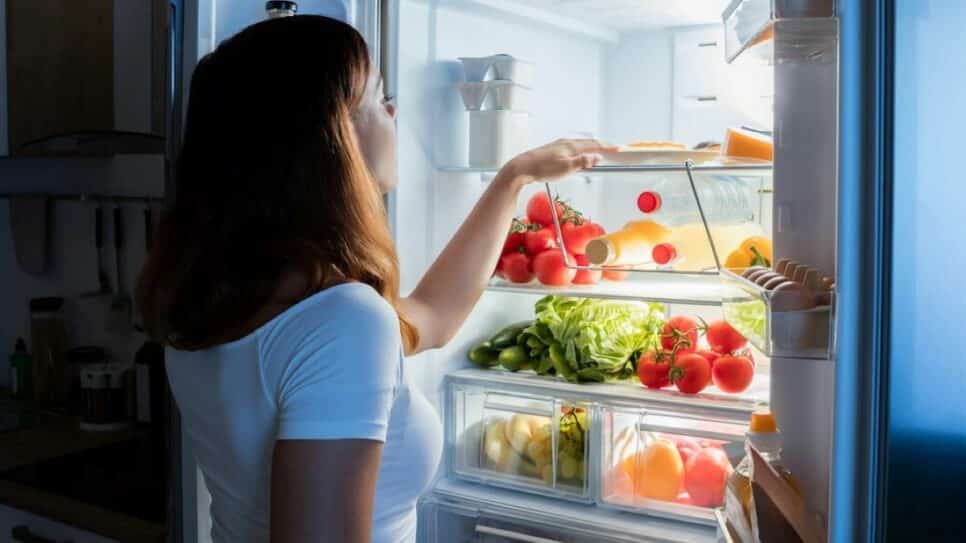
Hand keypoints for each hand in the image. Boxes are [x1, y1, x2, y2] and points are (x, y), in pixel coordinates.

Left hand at [499, 139, 618, 184]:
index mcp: (572, 146)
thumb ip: (583, 162)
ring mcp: (559, 146)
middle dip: (601, 146)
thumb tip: (597, 157)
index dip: (607, 147)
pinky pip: (572, 149)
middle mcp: (566, 143)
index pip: (594, 145)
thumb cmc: (542, 168)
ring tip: (599, 153)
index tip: (618, 148)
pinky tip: (578, 157)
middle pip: (588, 143)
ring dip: (591, 148)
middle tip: (612, 150)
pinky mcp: (552, 151)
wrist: (522, 168)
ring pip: (580, 146)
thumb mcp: (566, 168)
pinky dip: (581, 151)